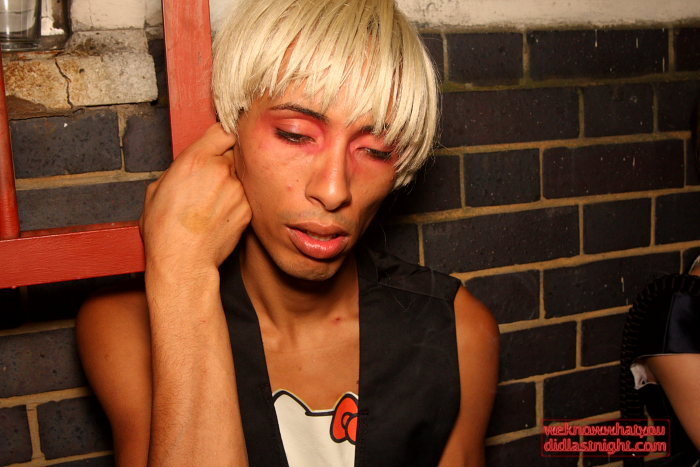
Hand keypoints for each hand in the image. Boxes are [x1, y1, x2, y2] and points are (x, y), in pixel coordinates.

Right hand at [140, 123, 250, 273]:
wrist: (183, 260)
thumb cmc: (164, 228)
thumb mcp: (158, 188)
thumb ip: (181, 168)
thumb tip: (192, 164)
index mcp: (195, 160)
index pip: (222, 131)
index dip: (220, 138)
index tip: (218, 143)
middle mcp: (221, 171)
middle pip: (233, 154)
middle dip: (223, 163)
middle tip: (210, 181)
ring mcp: (238, 190)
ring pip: (240, 176)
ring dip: (230, 184)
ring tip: (212, 203)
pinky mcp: (248, 208)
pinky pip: (245, 197)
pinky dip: (236, 202)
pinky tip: (219, 215)